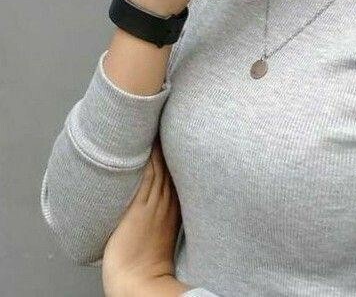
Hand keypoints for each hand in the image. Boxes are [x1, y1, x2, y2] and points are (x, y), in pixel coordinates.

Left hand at [102, 135, 181, 296]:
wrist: (137, 281)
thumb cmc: (146, 260)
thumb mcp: (163, 231)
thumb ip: (165, 211)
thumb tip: (162, 197)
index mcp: (174, 205)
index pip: (177, 171)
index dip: (176, 150)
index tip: (176, 131)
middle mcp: (166, 201)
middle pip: (171, 164)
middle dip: (171, 141)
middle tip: (172, 116)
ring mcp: (154, 203)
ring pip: (159, 166)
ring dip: (160, 144)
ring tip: (159, 119)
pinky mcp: (139, 208)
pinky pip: (146, 176)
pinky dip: (148, 159)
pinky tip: (148, 143)